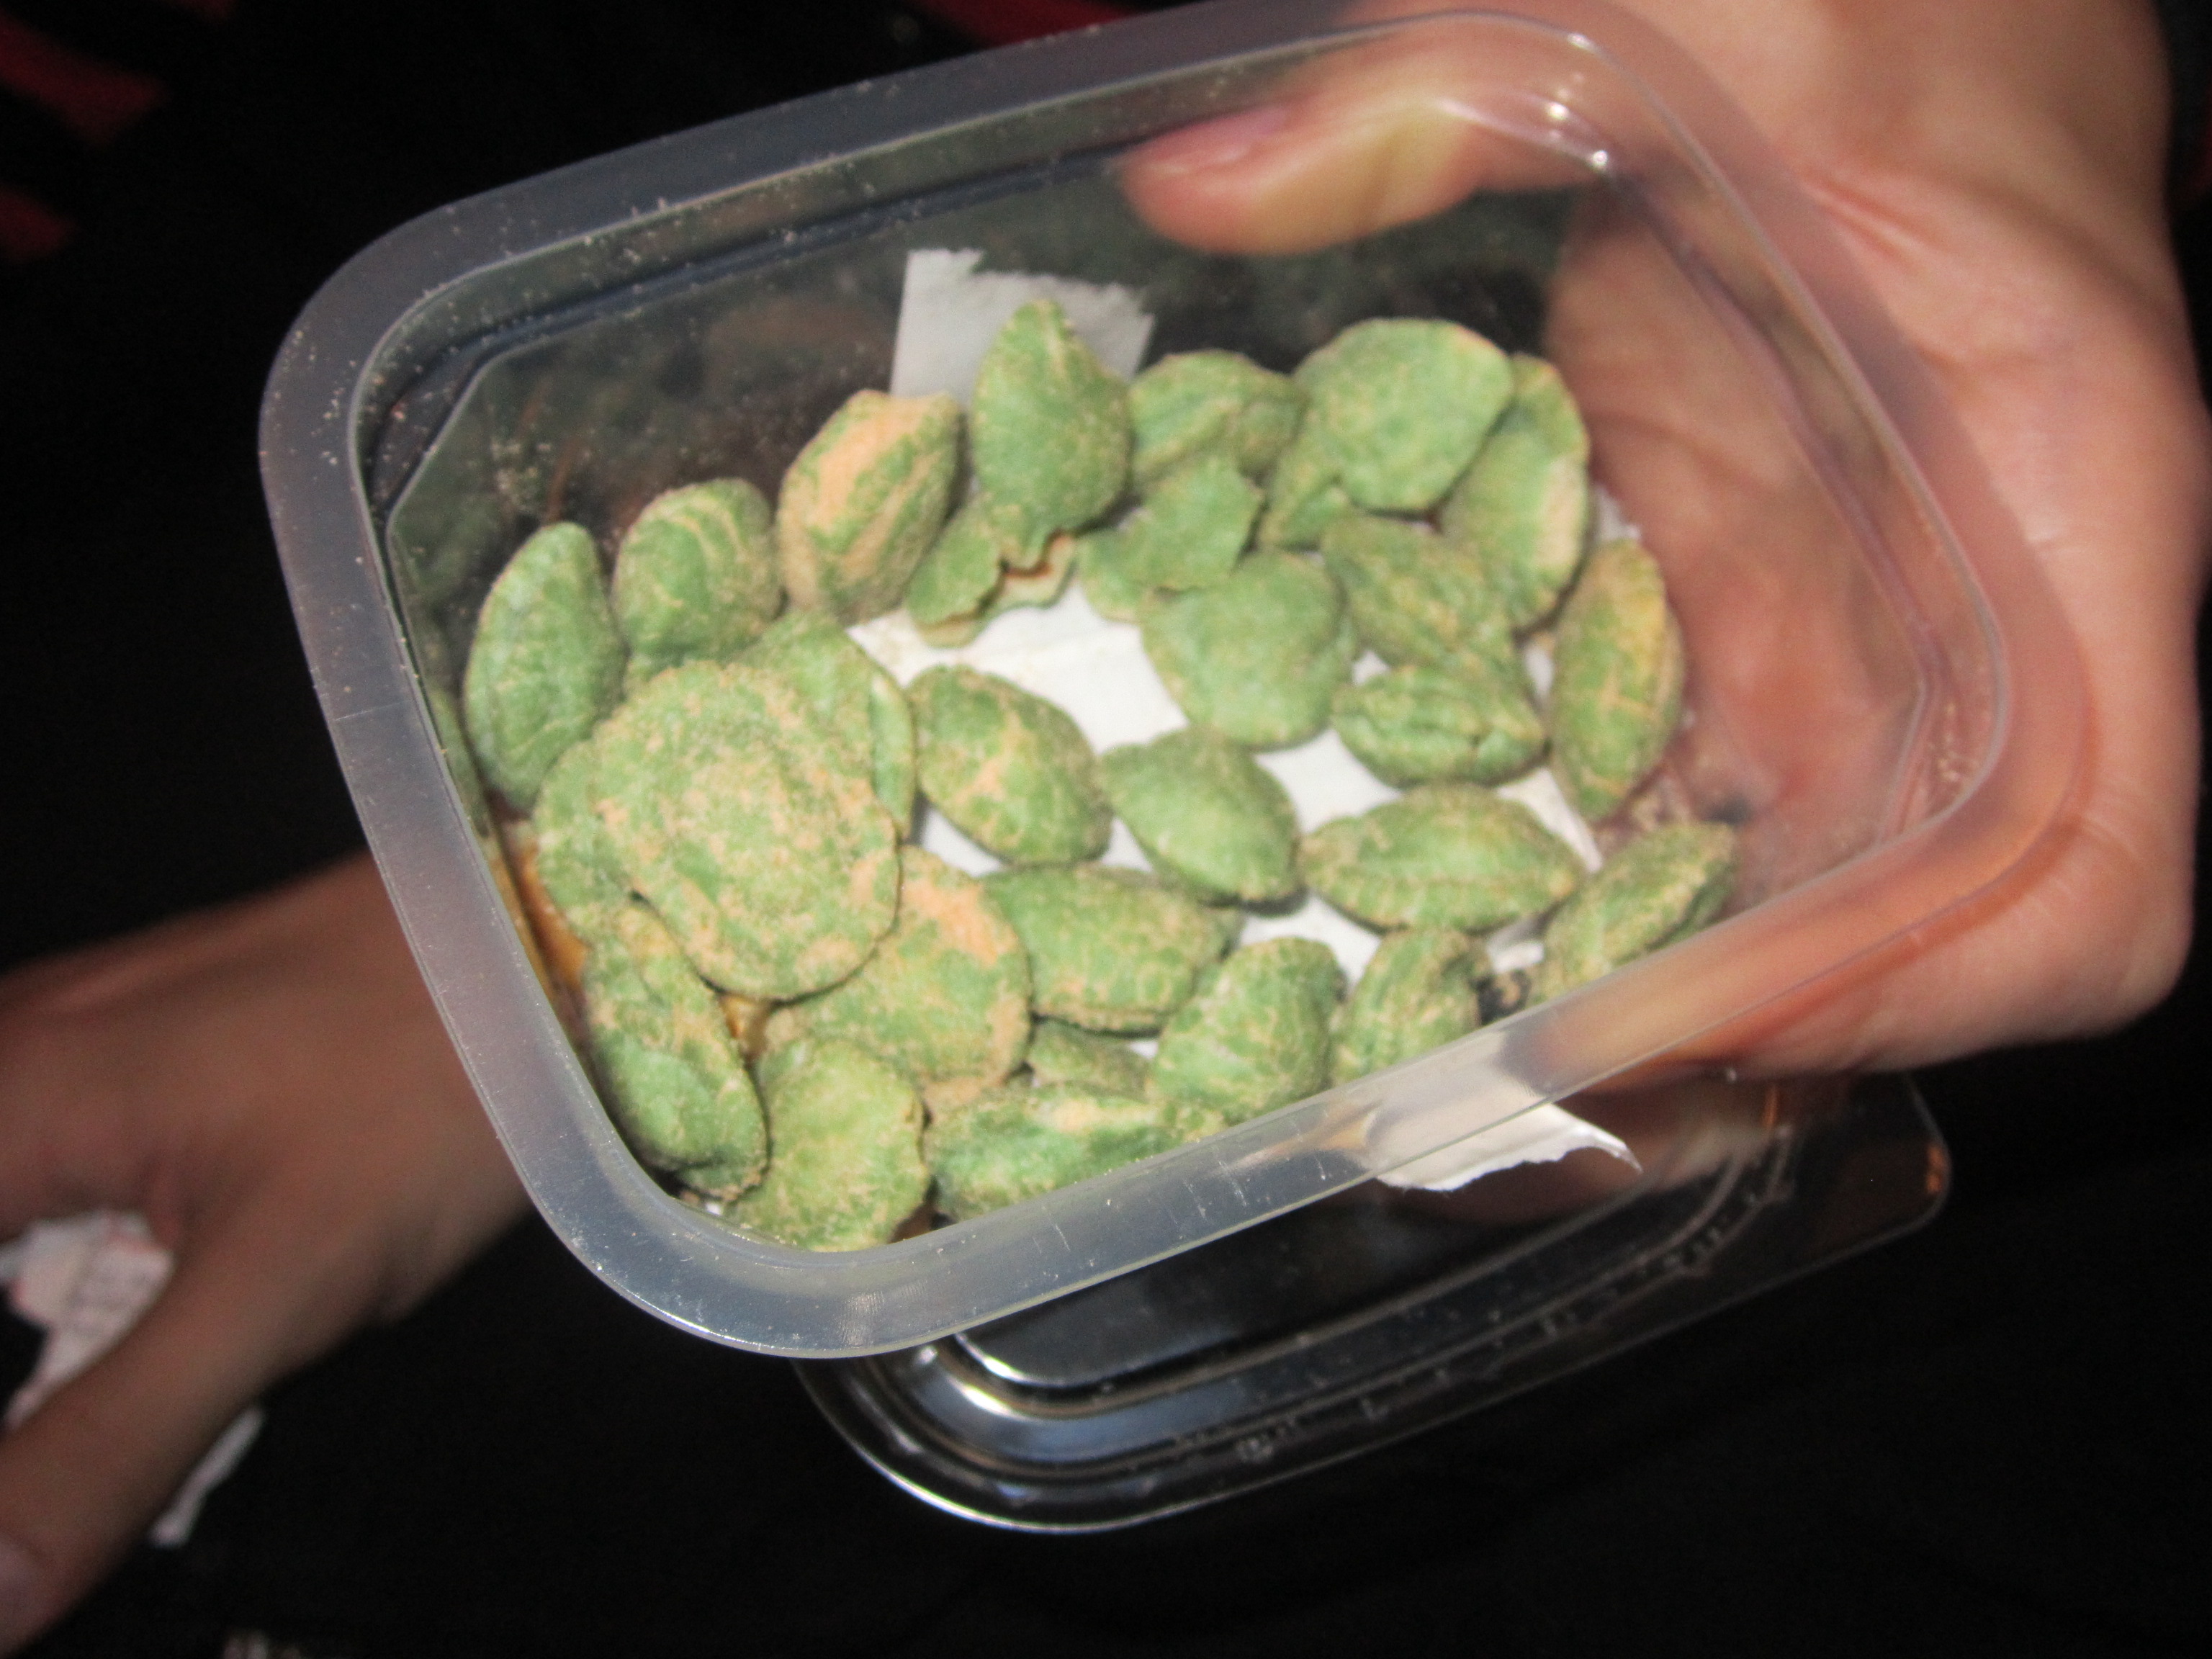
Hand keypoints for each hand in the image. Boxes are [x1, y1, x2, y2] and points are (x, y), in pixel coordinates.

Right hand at [0, 854, 526, 1651]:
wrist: (564, 925)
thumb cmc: (433, 1087)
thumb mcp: (271, 1292)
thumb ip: (107, 1442)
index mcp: (3, 1102)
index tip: (33, 1469)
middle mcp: (12, 1046)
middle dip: (30, 1346)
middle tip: (67, 1446)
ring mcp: (79, 1025)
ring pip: (11, 1197)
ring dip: (44, 1292)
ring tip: (85, 1396)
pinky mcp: (150, 1031)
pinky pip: (51, 1148)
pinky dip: (63, 1235)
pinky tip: (128, 1281)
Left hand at [1124, 0, 2209, 1072]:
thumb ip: (1436, 88)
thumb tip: (1195, 186)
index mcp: (2056, 482)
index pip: (2085, 867)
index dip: (1899, 993)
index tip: (1657, 1030)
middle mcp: (1983, 595)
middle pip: (1940, 945)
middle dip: (1739, 1049)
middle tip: (1490, 1098)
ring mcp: (1864, 604)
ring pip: (1816, 887)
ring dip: (1651, 987)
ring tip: (1440, 1043)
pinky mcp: (1750, 579)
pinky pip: (1707, 778)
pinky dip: (1595, 857)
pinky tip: (1440, 878)